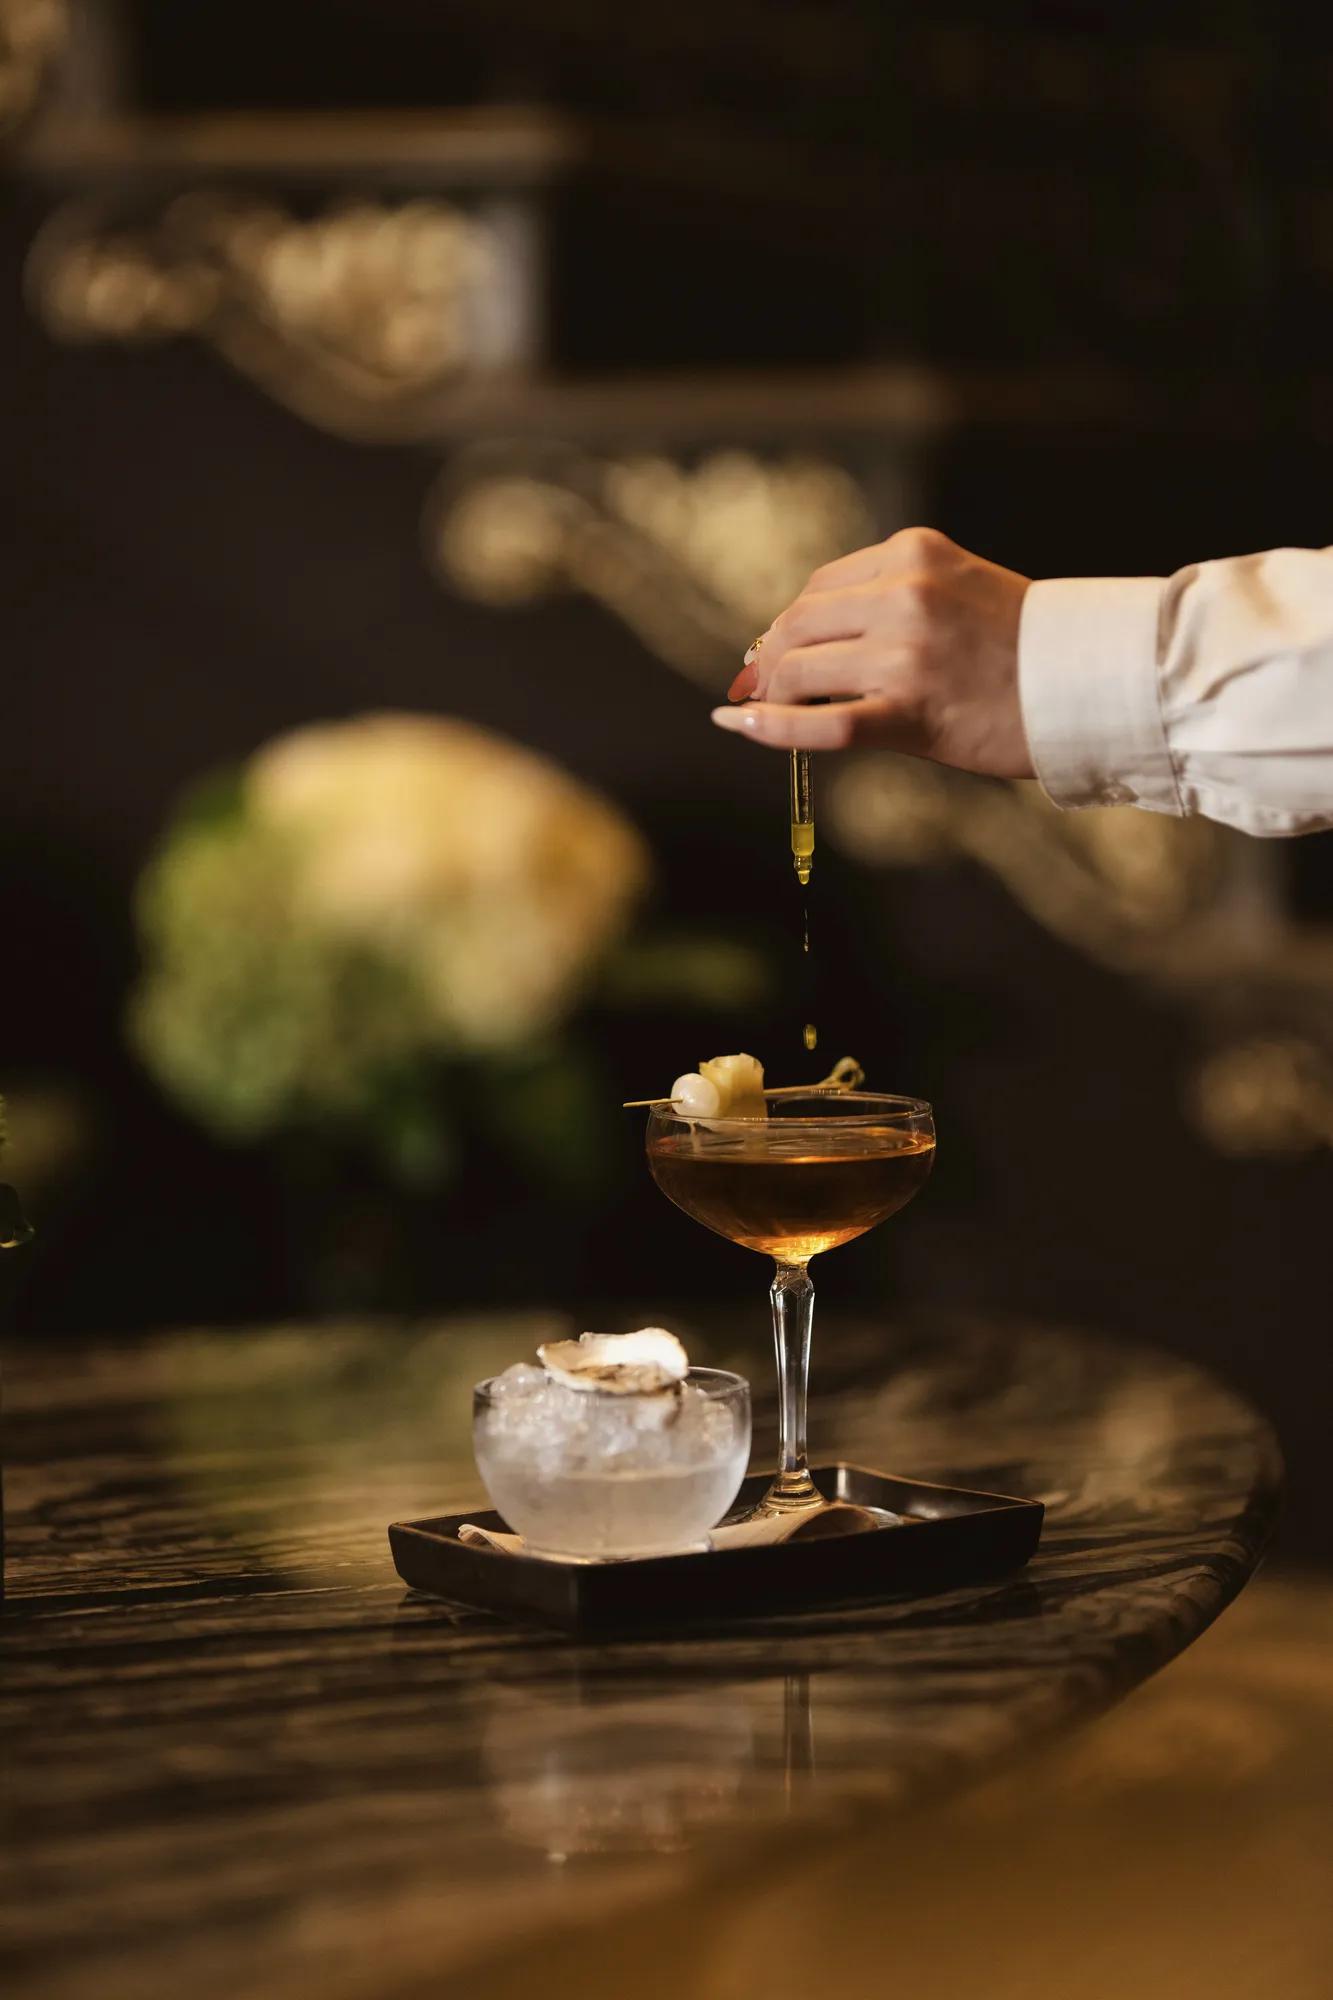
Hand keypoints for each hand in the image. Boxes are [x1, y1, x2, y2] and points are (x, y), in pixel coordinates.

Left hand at [711, 527, 1033, 777]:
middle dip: (769, 660)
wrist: (1089, 686)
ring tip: (771, 712)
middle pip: (798, 625)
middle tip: (757, 688)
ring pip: (800, 671)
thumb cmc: (1024, 648)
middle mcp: (904, 595)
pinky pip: (820, 724)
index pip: (820, 587)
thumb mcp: (956, 591)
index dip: (788, 626)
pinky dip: (771, 727)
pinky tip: (740, 725)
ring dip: (775, 696)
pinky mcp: (909, 710)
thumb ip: (889, 601)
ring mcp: (904, 652)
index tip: (775, 655)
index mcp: (913, 554)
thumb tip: (803, 642)